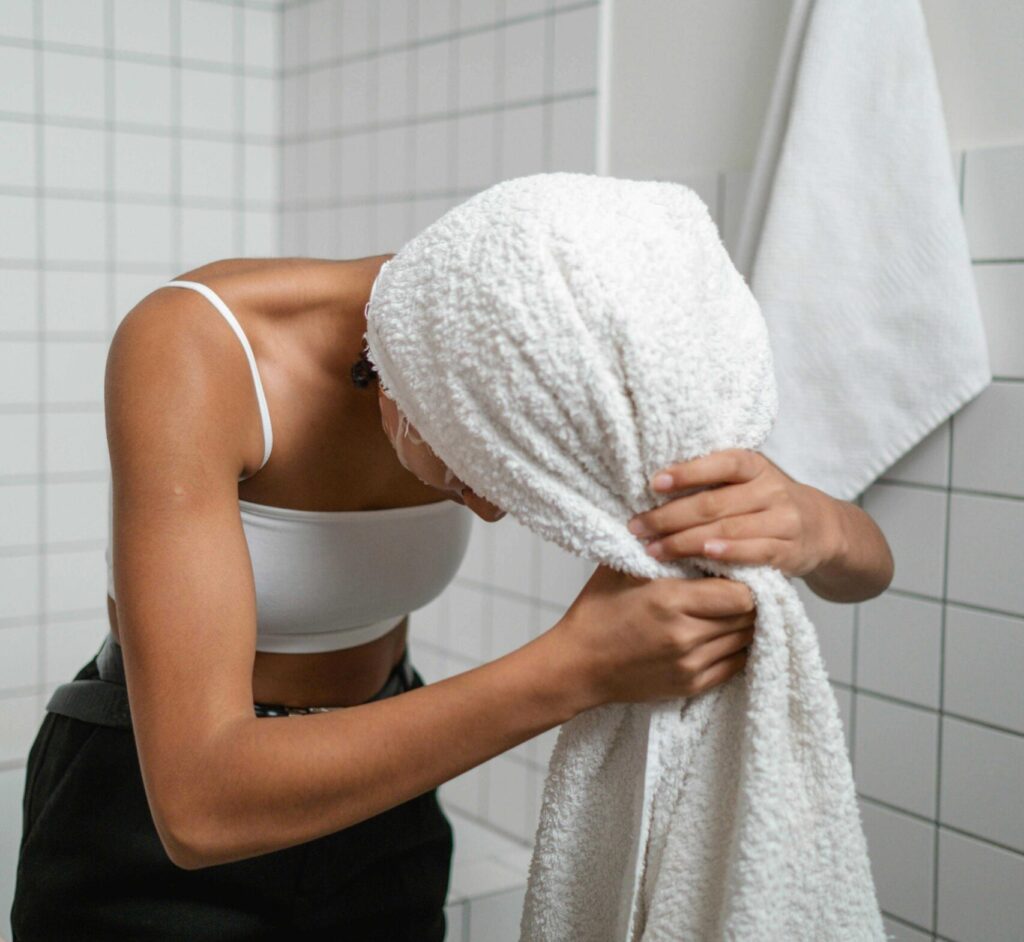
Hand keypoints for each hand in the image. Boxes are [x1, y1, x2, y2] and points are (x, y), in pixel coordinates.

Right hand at [551, 563, 756, 708]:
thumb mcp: (621, 568)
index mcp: (670, 601)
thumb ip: (658, 547)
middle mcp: (686, 636)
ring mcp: (690, 665)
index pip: (740, 594)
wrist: (577, 665)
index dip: (746, 580)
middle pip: (748, 617)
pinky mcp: (691, 685)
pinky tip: (723, 633)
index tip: (737, 570)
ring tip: (731, 608)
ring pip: (745, 640)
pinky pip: (735, 665)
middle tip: (740, 586)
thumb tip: (689, 525)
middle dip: (749, 600)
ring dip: (743, 623)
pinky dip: (735, 647)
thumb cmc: (597, 612)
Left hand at [626, 448, 843, 578]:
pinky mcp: (789, 551)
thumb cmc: (764, 502)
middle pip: (714, 503)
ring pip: (728, 529)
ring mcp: (783, 520)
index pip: (720, 463)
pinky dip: (727, 553)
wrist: (821, 528)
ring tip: (653, 549)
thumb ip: (711, 481)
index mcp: (754, 466)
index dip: (687, 472)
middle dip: (669, 517)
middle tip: (637, 527)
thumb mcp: (746, 481)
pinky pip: (754, 552)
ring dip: (684, 541)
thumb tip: (652, 485)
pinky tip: (702, 555)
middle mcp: (770, 489)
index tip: (653, 483)